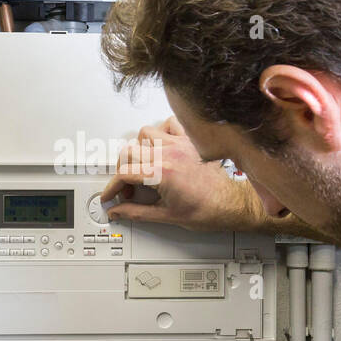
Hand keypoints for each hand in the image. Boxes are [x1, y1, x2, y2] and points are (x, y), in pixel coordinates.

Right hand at [100, 118, 253, 231]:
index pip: (124, 173)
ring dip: (140, 148)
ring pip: (146, 133)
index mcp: (161, 173)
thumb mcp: (165, 216)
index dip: (112, 186)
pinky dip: (162, 132)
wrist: (229, 204)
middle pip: (129, 151)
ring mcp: (180, 144)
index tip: (111, 195)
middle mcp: (169, 154)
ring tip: (144, 165)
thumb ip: (136, 213)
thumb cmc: (206, 210)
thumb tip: (118, 212)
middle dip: (124, 170)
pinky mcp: (191, 141)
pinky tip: (162, 146)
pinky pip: (170, 123)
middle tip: (130, 186)